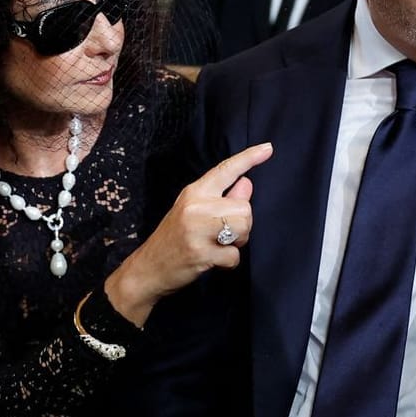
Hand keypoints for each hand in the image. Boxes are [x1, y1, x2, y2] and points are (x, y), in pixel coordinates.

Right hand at [106, 142, 273, 325]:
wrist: (147, 269)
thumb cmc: (173, 239)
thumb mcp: (192, 211)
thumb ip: (221, 198)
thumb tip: (247, 183)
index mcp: (194, 192)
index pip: (225, 170)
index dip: (249, 158)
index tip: (268, 148)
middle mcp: (195, 206)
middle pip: (244, 208)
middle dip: (242, 225)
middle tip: (222, 235)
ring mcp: (197, 229)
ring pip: (243, 228)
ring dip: (238, 243)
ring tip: (217, 246)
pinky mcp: (200, 253)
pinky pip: (235, 256)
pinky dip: (228, 263)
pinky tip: (212, 261)